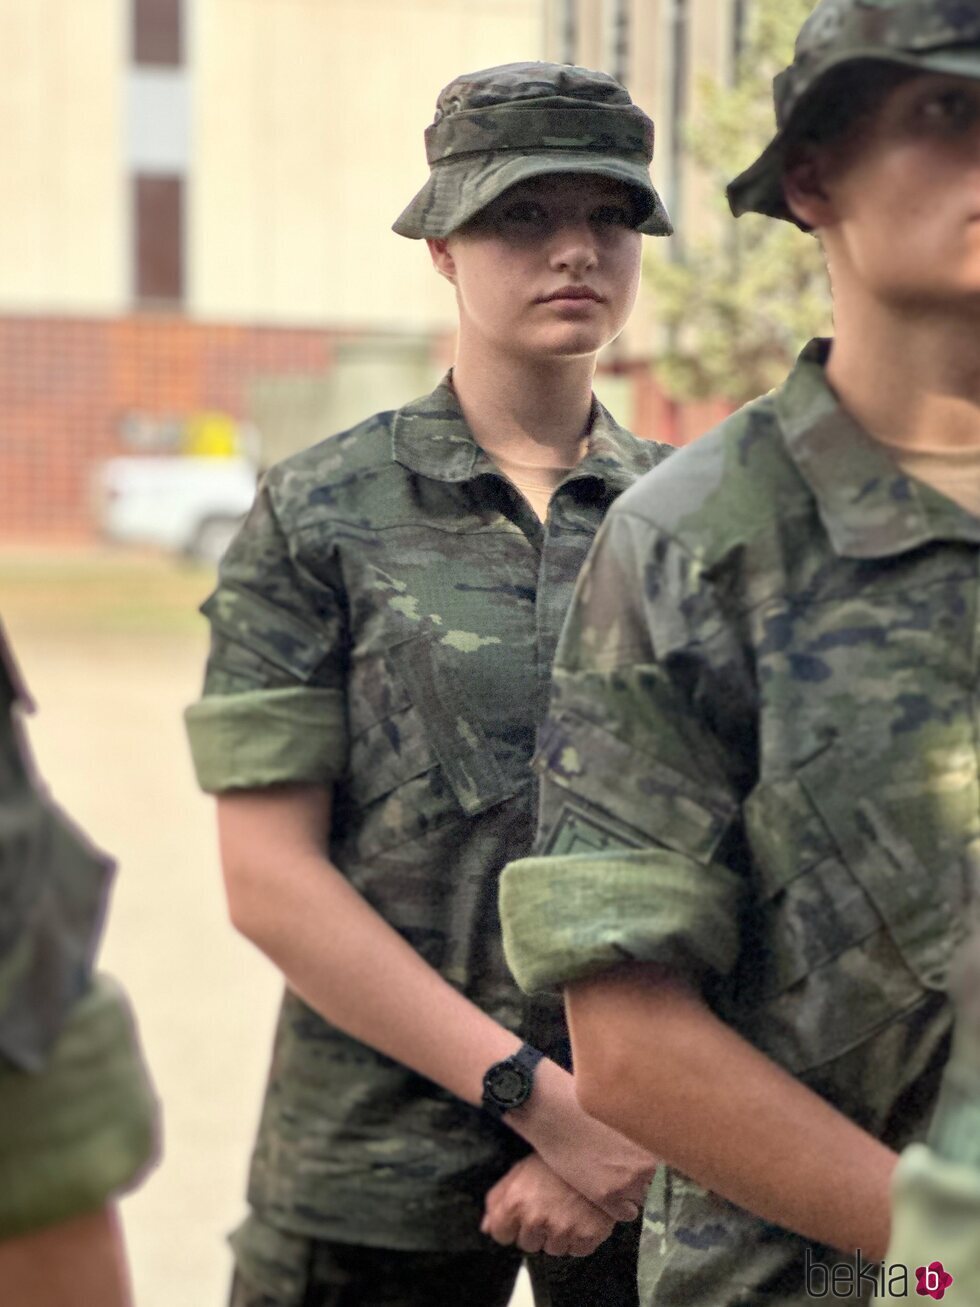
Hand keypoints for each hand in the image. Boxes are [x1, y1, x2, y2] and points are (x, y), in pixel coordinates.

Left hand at [480, 1154, 615, 1256]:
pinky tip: (583, 1215)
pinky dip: (581, 1237)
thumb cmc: (555, 1161)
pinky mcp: (587, 1237)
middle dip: (536, 1229)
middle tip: (550, 1205)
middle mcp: (537, 1219)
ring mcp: (563, 1230)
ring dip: (559, 1235)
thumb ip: (498, 1198)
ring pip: (553, 1250)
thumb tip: (486, 1227)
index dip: (511, 1224)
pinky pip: (578, 1251)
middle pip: (527, 1244)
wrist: (597, 1153)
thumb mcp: (521, 1170)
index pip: (501, 1234)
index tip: (522, 1214)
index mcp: (516, 1201)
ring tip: (567, 1208)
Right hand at [506, 1059, 656, 1221]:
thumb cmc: (589, 1103)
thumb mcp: (627, 1112)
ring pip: (644, 1197)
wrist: (555, 1111)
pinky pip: (628, 1213)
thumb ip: (646, 1130)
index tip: (649, 1159)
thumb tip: (661, 1143)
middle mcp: (647, 1163)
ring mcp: (628, 1181)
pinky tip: (608, 1190)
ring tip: (614, 1174)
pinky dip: (621, 1206)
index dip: (659, 1163)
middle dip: (645, 1175)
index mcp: (655, 1140)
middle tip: (626, 1165)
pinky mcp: (608, 1196)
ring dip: (633, 1190)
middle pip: (658, 1182)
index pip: (673, 1164)